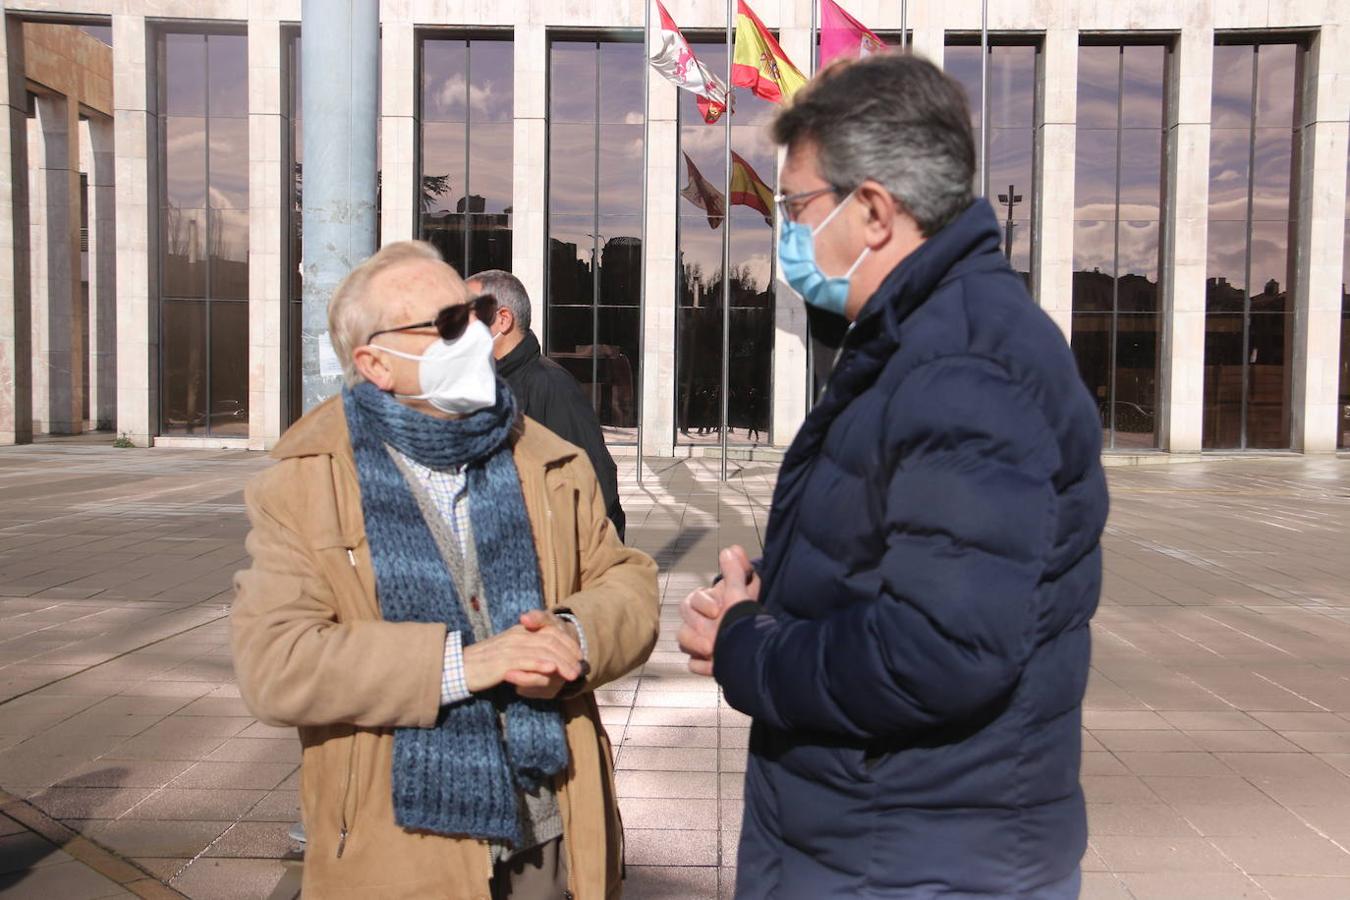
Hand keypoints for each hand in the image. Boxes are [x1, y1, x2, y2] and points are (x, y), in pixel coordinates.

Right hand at [462, 616, 582, 694]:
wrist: (460, 667)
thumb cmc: (485, 664)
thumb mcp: (510, 654)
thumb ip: (528, 654)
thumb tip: (550, 663)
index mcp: (520, 631)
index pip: (550, 632)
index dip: (568, 643)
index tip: (579, 656)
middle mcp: (517, 636)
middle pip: (550, 641)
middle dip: (568, 656)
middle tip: (580, 669)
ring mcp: (510, 648)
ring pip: (542, 651)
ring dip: (560, 663)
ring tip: (572, 674)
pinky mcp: (502, 662)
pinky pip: (525, 661)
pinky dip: (540, 664)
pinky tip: (551, 670)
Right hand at [678, 546, 756, 676]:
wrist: (758, 648)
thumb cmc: (746, 617)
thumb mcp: (742, 593)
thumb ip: (735, 571)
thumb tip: (731, 549)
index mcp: (706, 605)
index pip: (690, 601)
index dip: (702, 604)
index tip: (717, 610)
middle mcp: (700, 623)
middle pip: (682, 622)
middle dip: (695, 629)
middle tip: (712, 635)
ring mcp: (700, 643)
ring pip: (683, 642)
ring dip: (695, 646)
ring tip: (712, 651)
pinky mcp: (703, 662)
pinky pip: (692, 664)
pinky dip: (702, 665)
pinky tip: (715, 665)